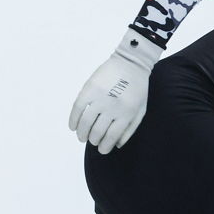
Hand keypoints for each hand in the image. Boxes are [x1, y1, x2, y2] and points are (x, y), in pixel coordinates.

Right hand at [69, 28, 163, 153]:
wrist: (131, 63)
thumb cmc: (138, 88)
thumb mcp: (141, 109)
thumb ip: (130, 128)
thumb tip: (116, 145)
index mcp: (127, 113)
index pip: (111, 137)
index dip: (105, 147)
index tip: (102, 150)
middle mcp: (112, 107)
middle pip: (97, 132)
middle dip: (93, 140)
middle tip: (92, 141)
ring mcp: (100, 98)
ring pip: (85, 123)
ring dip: (82, 134)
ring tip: (82, 137)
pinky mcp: (89, 89)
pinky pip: (77, 109)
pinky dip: (73, 120)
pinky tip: (73, 127)